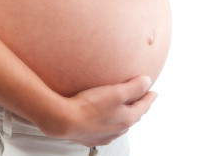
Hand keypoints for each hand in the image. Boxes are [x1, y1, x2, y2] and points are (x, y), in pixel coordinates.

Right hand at [35, 75, 156, 146]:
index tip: (154, 92)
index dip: (149, 98)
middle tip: (142, 100)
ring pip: (120, 124)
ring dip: (125, 116)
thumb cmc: (91, 105)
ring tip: (125, 109)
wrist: (64, 121)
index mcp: (127, 118)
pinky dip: (111, 123)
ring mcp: (105, 135)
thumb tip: (148, 82)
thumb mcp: (116, 92)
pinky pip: (107, 130)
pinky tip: (106, 120)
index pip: (144, 106)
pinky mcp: (91, 138)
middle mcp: (119, 130)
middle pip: (133, 116)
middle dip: (139, 107)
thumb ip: (134, 87)